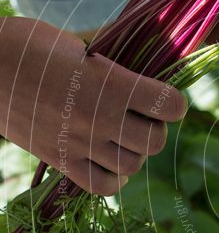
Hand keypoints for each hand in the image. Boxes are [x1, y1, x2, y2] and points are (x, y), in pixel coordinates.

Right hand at [0, 18, 185, 194]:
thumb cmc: (30, 46)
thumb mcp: (80, 45)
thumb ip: (116, 66)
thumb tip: (148, 74)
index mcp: (111, 84)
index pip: (170, 106)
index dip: (173, 103)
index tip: (162, 99)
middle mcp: (101, 119)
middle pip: (156, 142)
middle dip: (154, 128)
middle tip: (139, 117)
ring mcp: (80, 144)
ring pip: (133, 165)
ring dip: (134, 152)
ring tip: (121, 137)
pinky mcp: (61, 163)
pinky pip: (104, 186)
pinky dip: (114, 177)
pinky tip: (109, 160)